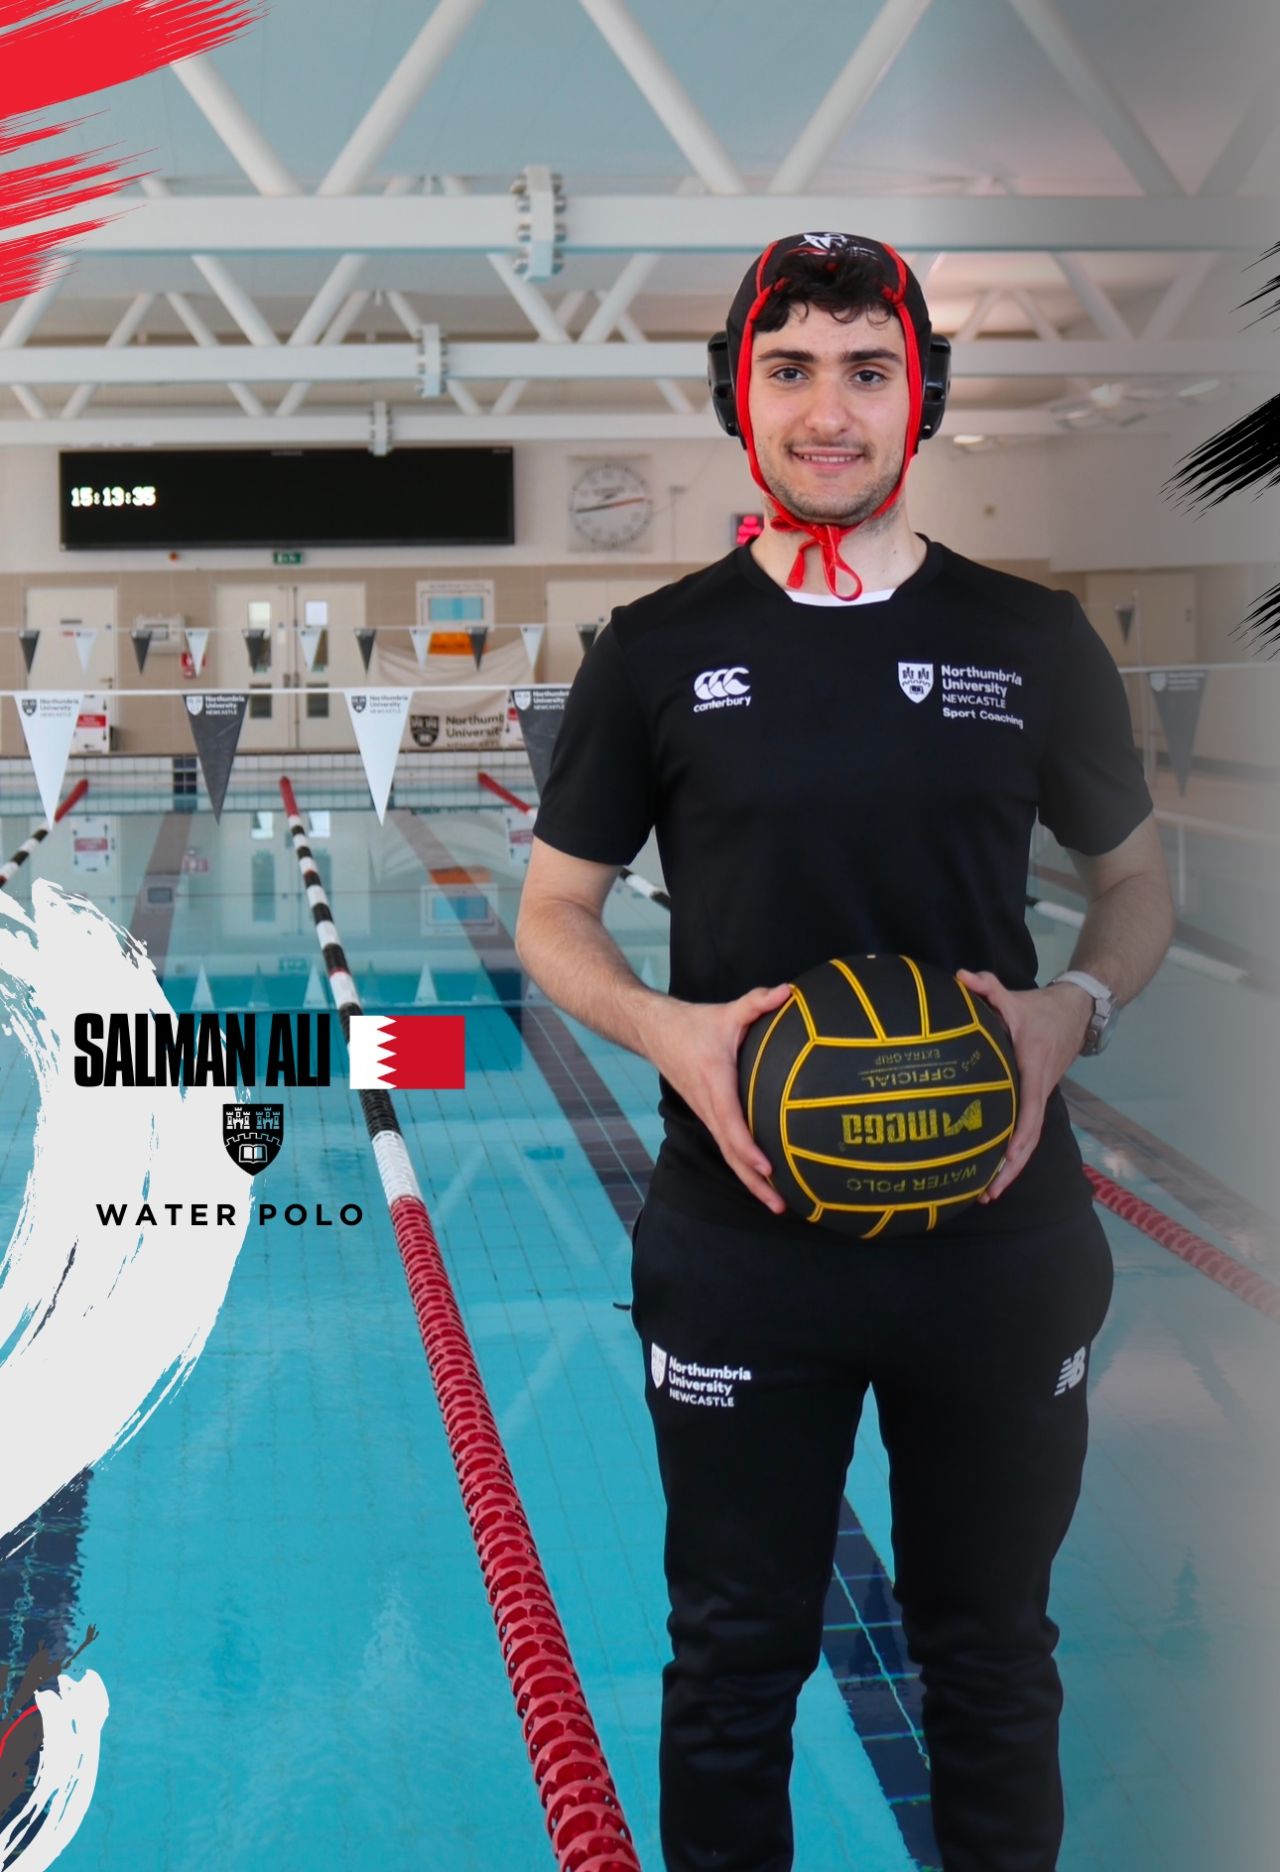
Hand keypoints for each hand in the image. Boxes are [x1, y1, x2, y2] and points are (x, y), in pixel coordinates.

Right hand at [644, 983, 793, 1213]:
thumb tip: (789, 992)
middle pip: (731, 1153)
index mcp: (714, 1084)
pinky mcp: (708, 1114)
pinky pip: (727, 1145)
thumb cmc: (692, 1024)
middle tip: (781, 1205)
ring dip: (751, 1181)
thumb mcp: (727, 1012)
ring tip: (777, 1203)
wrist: (654, 1031)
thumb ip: (758, 1002)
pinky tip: (764, 1178)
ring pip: (729, 1154)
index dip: (749, 1148)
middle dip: (755, 1182)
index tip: (768, 1167)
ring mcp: (706, 1113)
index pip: (732, 1123)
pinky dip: (744, 1165)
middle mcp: (708, 1106)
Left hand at [954, 969, 1090, 1201]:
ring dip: (1010, 1168)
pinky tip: (992, 1168)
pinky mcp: (1035, 1097)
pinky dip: (1012, 1152)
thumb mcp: (1014, 997)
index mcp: (1033, 1072)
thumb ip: (986, 987)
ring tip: (986, 1194)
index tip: (1002, 1162)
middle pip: (1028, 1139)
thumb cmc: (1041, 1008)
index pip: (1028, 1113)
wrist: (1077, 1010)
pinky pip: (1024, 1130)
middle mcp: (1039, 1091)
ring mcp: (1039, 1096)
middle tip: (986, 1195)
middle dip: (1009, 1170)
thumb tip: (960, 977)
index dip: (1017, 1139)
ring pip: (1027, 1139)